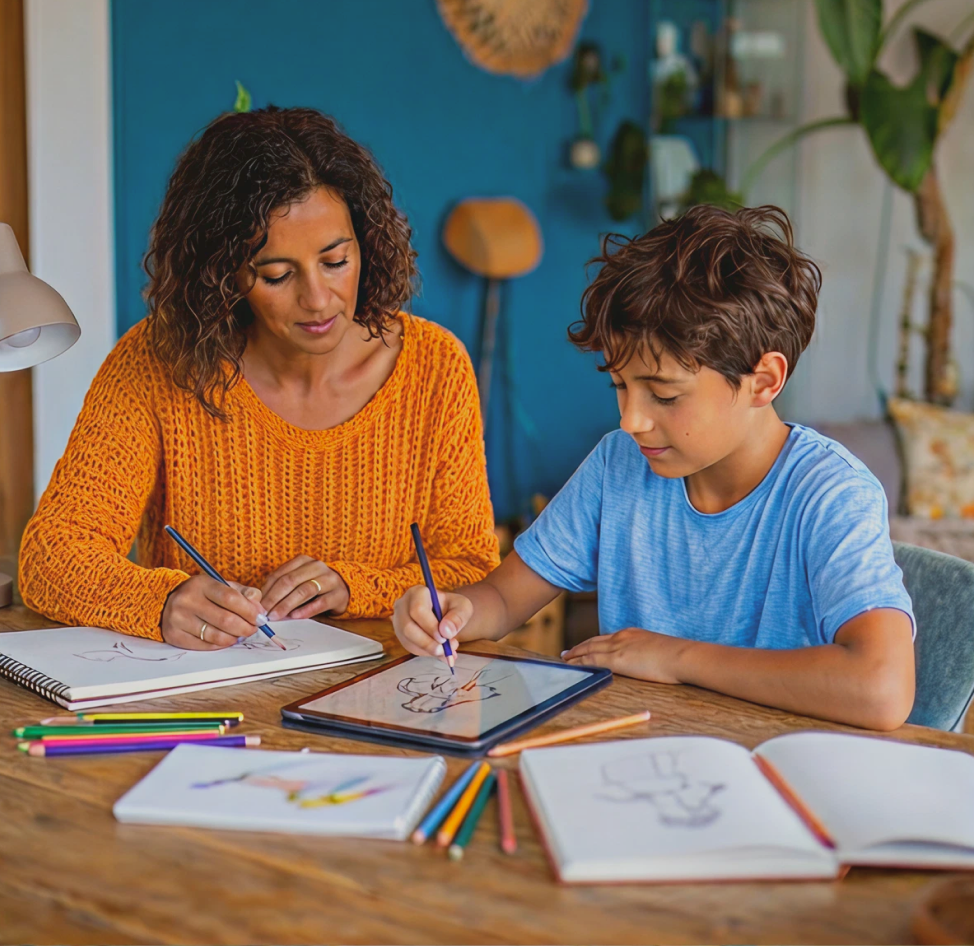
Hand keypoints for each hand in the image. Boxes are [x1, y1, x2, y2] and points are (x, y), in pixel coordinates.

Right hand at [161, 576, 264, 649]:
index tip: (260, 618)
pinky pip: (205, 645)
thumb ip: (244, 593)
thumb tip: (259, 609)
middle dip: (246, 627)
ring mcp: (178, 619)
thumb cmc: (202, 594)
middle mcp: (187, 600)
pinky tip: (226, 639)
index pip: (231, 598)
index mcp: (201, 584)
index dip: (250, 611)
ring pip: (216, 636)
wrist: (166, 601)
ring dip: (234, 638)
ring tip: (240, 634)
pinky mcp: (174, 636)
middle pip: (225, 620)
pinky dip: (220, 645)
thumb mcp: (221, 586)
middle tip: (253, 629)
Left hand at [260, 556, 349, 620]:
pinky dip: (306, 610)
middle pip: (291, 581)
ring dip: (287, 604)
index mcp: (303, 561)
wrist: (342, 589)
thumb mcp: (298, 582)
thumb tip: (261, 604)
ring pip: (305, 590)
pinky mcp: (338, 594)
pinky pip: (321, 602)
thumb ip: (282, 589)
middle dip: (274, 598)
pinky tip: (295, 616)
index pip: (280, 574)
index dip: (267, 590)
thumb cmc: (315, 586)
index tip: (257, 605)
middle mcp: (316, 566)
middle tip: (264, 613)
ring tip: (276, 616)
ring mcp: (329, 579)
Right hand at [393, 584, 472, 662]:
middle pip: (408, 627)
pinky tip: (439, 651)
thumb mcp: (462, 608)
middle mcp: (403, 605)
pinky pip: (410, 647)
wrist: (446, 615)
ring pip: (408, 640)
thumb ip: (458, 617)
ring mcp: (399, 621)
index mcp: (417, 592)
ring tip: (446, 650)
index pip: (418, 610)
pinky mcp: (401, 635)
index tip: (445, 637)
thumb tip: (446, 632)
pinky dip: (426, 653)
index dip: (431, 626)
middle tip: (445, 649)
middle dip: (428, 642)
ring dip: (428, 649)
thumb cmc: (453, 608)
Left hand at [562, 628, 692, 683]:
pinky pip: (591, 660)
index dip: (593, 643)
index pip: (607, 638)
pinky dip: (579, 662)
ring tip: (564, 659)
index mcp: (632, 633)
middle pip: (594, 641)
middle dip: (579, 647)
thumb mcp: (659, 649)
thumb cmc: (678, 656)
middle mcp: (621, 637)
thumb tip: (647, 662)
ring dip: (574, 654)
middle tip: (567, 653)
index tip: (585, 647)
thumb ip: (648, 653)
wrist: (682, 656)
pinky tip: (571, 666)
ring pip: (588, 649)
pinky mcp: (616, 659)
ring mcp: (618, 647)